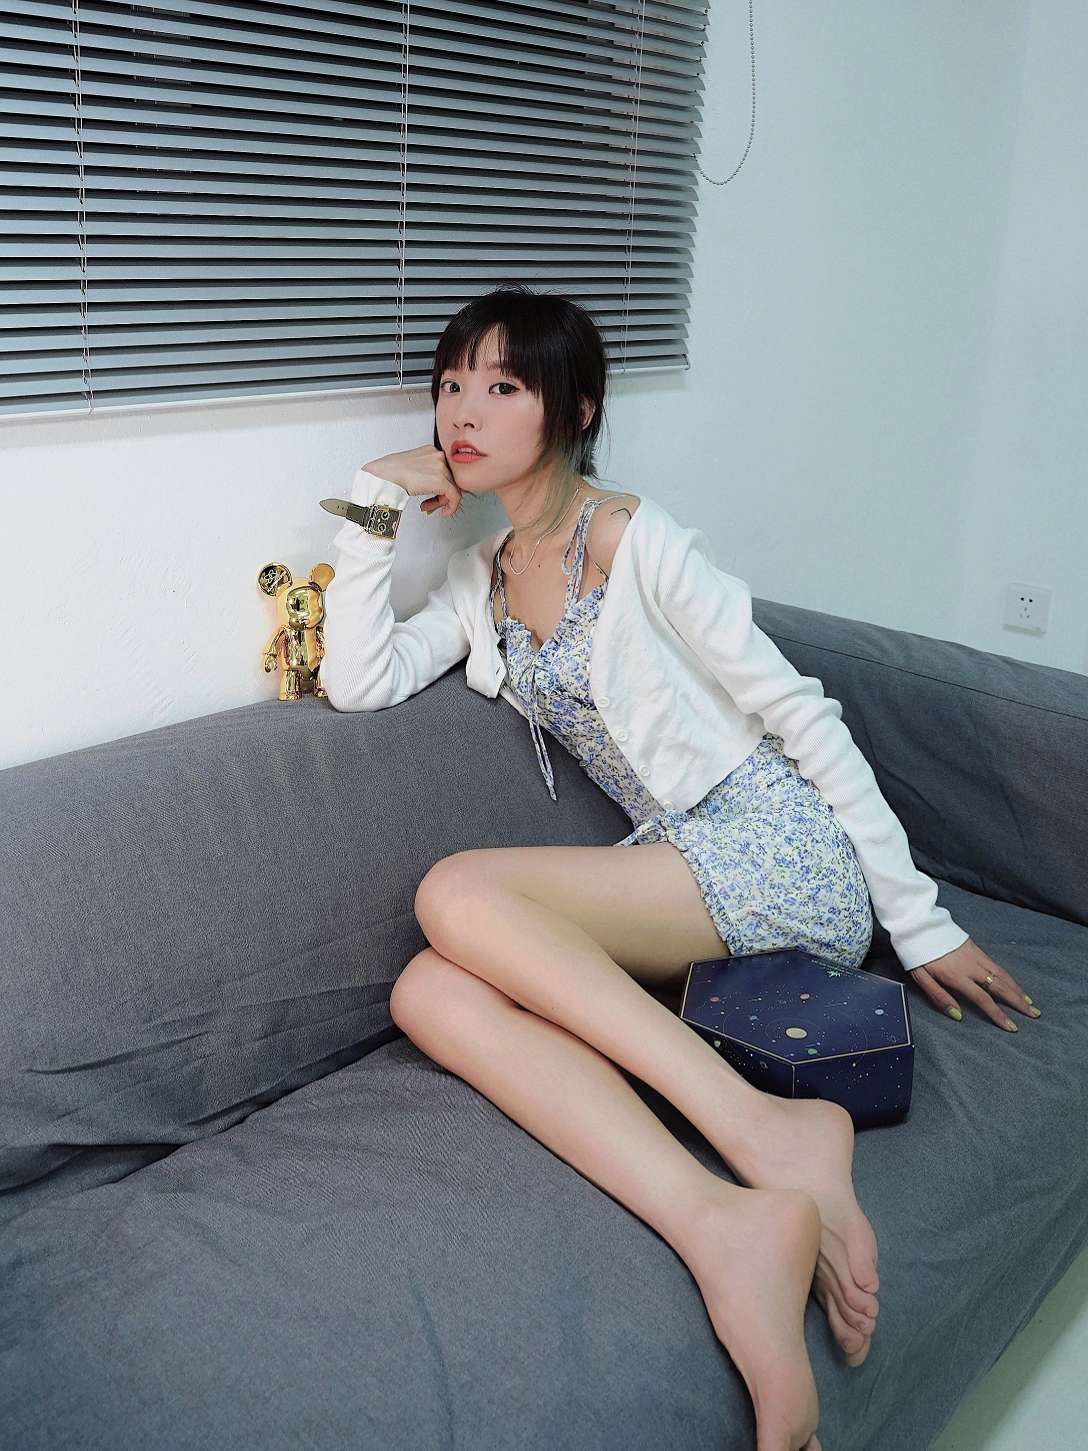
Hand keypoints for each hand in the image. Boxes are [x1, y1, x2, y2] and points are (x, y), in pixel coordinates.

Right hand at [363, 444, 463, 518]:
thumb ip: (425, 472)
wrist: (384, 474)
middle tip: (431, 503)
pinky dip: (451, 507)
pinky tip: (443, 512)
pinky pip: (455, 497)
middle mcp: (439, 456)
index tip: (433, 494)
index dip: (440, 486)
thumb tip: (430, 483)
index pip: (445, 471)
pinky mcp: (442, 481)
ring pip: (452, 489)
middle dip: (440, 495)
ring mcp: (442, 467)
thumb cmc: (390, 471)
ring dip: (440, 502)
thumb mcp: (411, 466)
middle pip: (450, 480)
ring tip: (428, 507)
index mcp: (431, 451)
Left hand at [910, 938, 1040, 1031]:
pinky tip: (1014, 984)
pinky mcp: (976, 949)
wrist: (919, 925)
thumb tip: (958, 1016)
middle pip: (1000, 987)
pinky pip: (997, 966)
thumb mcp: (921, 978)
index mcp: (957, 976)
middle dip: (1018, 1002)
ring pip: (1002, 975)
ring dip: (1018, 990)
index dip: (998, 1014)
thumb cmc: (917, 954)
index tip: (1012, 1027)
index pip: (983, 999)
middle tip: (1034, 1014)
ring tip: (1030, 1003)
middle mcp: (971, 967)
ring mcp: (976, 957)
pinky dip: (1009, 977)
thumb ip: (939, 997)